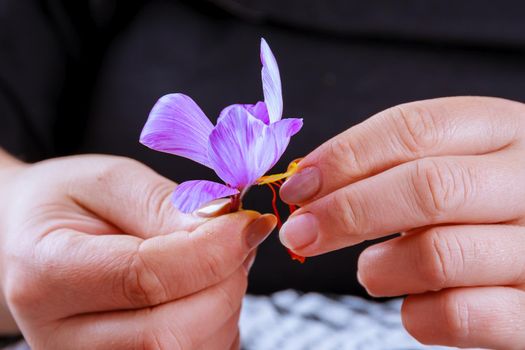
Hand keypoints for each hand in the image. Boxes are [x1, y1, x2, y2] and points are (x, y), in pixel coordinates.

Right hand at [0, 154, 275, 348]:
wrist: (34, 240)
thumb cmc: (70, 205)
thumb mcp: (109, 181)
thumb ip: (165, 205)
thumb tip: (227, 224)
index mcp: (47, 275)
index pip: (146, 278)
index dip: (214, 250)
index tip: (251, 221)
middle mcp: (63, 338)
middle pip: (173, 332)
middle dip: (226, 280)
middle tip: (234, 239)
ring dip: (226, 301)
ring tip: (214, 260)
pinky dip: (218, 322)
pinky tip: (203, 288)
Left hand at [278, 97, 524, 348]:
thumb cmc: (483, 204)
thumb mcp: (455, 162)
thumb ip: (393, 165)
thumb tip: (308, 185)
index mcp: (505, 130)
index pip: (414, 129)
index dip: (344, 157)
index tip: (299, 186)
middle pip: (427, 188)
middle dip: (346, 213)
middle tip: (300, 234)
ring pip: (438, 255)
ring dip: (379, 268)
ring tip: (371, 270)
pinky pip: (460, 316)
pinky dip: (417, 315)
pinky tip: (414, 303)